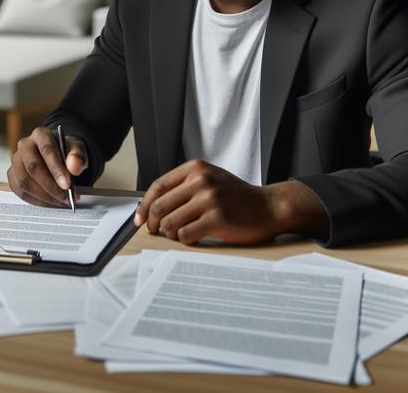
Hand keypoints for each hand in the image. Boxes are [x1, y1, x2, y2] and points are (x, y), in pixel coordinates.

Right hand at [8, 126, 87, 206]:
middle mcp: (24, 145)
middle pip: (33, 167)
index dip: (56, 169)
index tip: (67, 185)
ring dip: (44, 196)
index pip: (46, 150)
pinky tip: (51, 202)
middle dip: (50, 186)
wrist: (56, 155)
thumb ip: (77, 156)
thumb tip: (74, 167)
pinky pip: (21, 192)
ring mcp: (16, 161)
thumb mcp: (77, 149)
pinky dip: (37, 201)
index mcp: (40, 135)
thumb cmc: (65, 151)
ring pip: (24, 182)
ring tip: (61, 201)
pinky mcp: (12, 176)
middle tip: (66, 198)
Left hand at [137, 159, 327, 244]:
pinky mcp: (217, 219)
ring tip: (178, 234)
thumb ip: (184, 187)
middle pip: (160, 206)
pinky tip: (193, 237)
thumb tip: (151, 208)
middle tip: (155, 232)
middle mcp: (201, 180)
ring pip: (170, 222)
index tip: (140, 219)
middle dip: (153, 223)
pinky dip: (184, 240)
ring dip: (169, 233)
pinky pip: (185, 235)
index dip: (145, 205)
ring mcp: (209, 199)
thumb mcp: (210, 180)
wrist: (268, 207)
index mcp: (196, 168)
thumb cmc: (236, 197)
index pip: (158, 186)